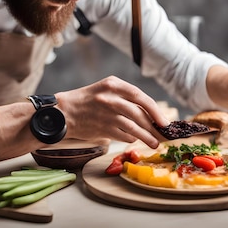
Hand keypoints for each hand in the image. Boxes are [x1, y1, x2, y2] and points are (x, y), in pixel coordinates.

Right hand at [53, 76, 169, 148]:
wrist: (63, 113)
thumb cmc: (87, 101)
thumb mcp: (106, 90)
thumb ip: (126, 98)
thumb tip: (152, 113)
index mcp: (113, 84)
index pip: (140, 96)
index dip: (155, 110)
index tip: (164, 120)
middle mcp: (110, 98)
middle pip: (140, 114)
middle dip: (154, 126)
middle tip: (163, 133)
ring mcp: (106, 114)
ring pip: (134, 127)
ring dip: (147, 137)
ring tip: (155, 143)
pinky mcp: (103, 128)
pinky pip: (124, 135)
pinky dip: (132, 139)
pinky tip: (134, 140)